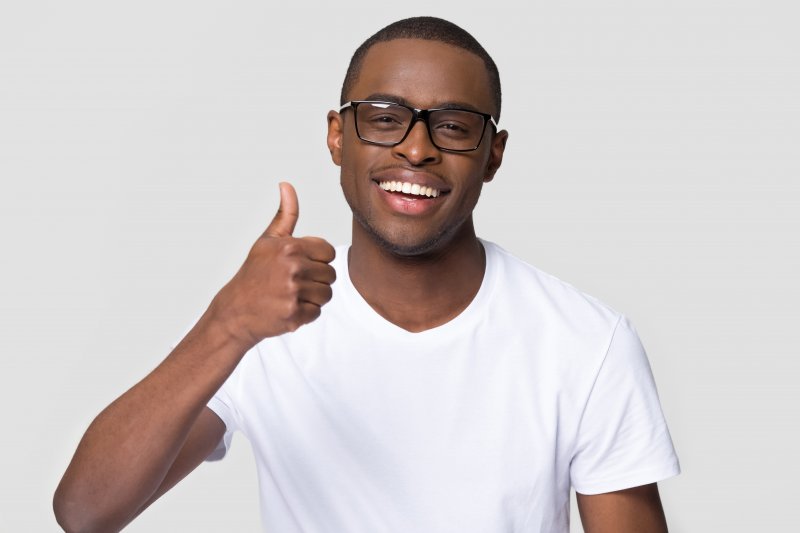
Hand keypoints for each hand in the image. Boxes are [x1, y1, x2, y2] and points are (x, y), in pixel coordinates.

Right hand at [210, 182, 335, 347]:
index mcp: (290, 247)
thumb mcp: (267, 241)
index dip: (317, 260)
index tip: (299, 264)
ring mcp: (293, 292)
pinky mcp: (294, 314)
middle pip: (330, 274)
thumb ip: (285, 215)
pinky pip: (317, 312)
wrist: (236, 310)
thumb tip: (286, 185)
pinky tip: (287, 308)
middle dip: (315, 280)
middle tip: (292, 283)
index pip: (328, 252)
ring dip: (312, 297)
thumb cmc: (254, 273)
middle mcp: (293, 268)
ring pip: (326, 294)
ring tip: (290, 295)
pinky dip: (305, 313)